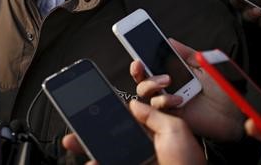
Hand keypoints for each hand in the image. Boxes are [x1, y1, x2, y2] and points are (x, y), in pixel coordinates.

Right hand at [60, 101, 204, 164]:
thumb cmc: (188, 162)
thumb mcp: (175, 129)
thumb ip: (153, 115)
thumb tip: (133, 104)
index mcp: (154, 130)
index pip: (126, 114)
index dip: (109, 106)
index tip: (92, 101)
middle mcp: (143, 144)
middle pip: (110, 132)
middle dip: (90, 128)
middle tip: (73, 125)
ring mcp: (136, 158)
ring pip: (106, 150)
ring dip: (88, 146)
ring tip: (73, 142)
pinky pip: (110, 162)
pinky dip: (96, 162)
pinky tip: (89, 162)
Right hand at [131, 39, 243, 141]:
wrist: (235, 113)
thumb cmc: (223, 90)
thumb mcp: (204, 65)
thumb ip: (186, 53)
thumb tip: (168, 40)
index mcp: (175, 72)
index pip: (152, 63)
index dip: (140, 55)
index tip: (134, 44)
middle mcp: (169, 86)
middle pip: (142, 77)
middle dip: (136, 69)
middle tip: (140, 64)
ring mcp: (169, 100)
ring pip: (144, 92)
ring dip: (150, 84)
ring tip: (167, 81)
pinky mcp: (172, 115)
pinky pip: (156, 108)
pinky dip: (163, 101)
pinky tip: (178, 99)